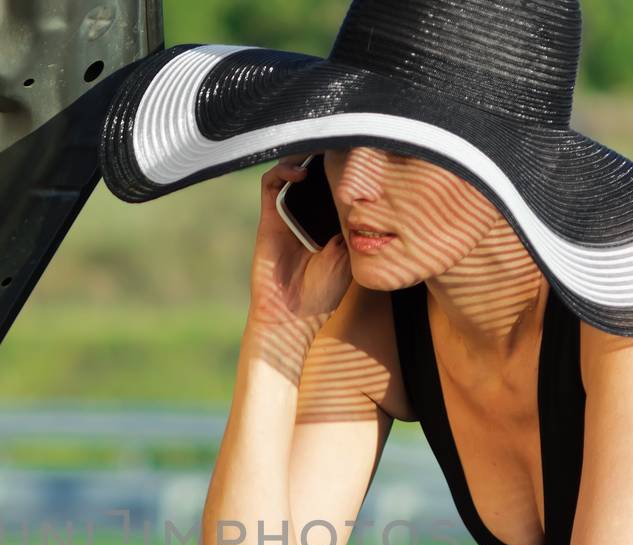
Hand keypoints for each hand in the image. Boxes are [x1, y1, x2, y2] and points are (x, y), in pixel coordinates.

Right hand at [245, 158, 351, 338]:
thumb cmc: (323, 293)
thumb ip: (352, 226)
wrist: (292, 317)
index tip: (360, 152)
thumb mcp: (348, 255)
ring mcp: (286, 215)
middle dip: (325, 153)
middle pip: (314, 172)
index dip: (344, 167)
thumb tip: (364, 195)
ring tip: (322, 143)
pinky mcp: (268, 218)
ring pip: (291, 170)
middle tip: (342, 138)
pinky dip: (283, 170)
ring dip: (304, 154)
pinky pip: (270, 184)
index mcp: (327, 222)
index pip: (335, 185)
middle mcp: (306, 215)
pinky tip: (301, 171)